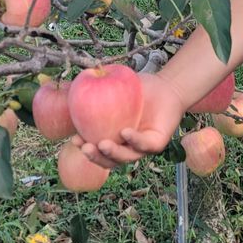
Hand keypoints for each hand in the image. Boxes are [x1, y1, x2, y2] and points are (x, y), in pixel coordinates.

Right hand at [72, 71, 186, 169]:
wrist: (168, 86)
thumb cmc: (141, 88)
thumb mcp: (116, 85)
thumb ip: (99, 84)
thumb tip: (77, 81)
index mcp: (115, 138)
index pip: (97, 148)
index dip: (86, 148)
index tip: (74, 139)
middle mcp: (127, 146)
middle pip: (109, 160)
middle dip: (95, 157)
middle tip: (85, 148)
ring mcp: (141, 147)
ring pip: (126, 157)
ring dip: (112, 153)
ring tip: (102, 144)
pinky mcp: (156, 144)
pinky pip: (144, 146)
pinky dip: (134, 140)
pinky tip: (124, 132)